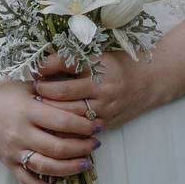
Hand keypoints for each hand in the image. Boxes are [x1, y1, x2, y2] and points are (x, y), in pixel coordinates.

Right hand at [0, 79, 101, 183]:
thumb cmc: (2, 90)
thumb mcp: (26, 82)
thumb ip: (51, 86)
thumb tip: (81, 87)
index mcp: (27, 110)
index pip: (63, 121)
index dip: (84, 125)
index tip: (97, 124)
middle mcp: (20, 133)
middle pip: (58, 147)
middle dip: (82, 147)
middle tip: (96, 143)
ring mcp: (13, 151)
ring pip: (47, 167)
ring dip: (71, 168)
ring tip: (86, 162)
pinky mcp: (8, 163)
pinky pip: (30, 183)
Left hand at [34, 52, 164, 128]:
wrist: (152, 81)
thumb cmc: (121, 64)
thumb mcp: (100, 55)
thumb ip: (75, 59)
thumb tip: (43, 62)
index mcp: (99, 65)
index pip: (65, 63)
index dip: (45, 66)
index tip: (34, 68)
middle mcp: (101, 87)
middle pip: (63, 92)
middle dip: (43, 91)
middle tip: (32, 89)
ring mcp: (105, 107)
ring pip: (69, 114)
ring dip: (51, 111)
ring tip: (38, 107)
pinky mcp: (107, 122)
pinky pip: (80, 129)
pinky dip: (65, 128)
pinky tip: (53, 125)